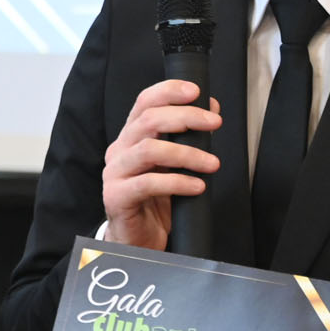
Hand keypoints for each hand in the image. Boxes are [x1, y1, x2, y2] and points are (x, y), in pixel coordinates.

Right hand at [101, 80, 221, 248]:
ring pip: (149, 150)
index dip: (169, 91)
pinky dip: (177, 182)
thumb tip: (210, 111)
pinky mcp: (116, 197)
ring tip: (211, 163)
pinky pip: (148, 183)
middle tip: (214, 123)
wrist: (138, 239)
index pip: (144, 102)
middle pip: (148, 120)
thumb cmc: (155, 201)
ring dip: (186, 153)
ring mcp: (114, 173)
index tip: (197, 92)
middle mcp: (119, 150)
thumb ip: (185, 139)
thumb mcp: (172, 165)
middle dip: (186, 117)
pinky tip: (197, 186)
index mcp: (131, 137)